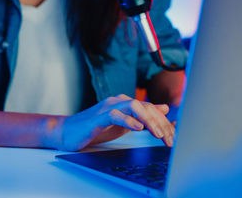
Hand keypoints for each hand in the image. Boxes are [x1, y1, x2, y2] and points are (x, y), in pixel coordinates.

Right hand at [52, 94, 174, 150]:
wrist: (69, 132)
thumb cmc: (95, 128)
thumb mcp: (124, 123)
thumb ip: (142, 116)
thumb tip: (163, 109)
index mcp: (126, 103)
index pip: (150, 109)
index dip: (164, 123)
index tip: (173, 138)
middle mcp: (118, 101)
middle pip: (146, 107)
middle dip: (160, 123)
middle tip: (169, 139)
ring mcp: (108, 107)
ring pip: (134, 106)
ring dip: (149, 120)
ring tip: (158, 134)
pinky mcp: (99, 117)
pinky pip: (116, 115)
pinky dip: (128, 120)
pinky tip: (138, 128)